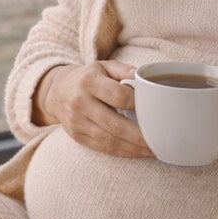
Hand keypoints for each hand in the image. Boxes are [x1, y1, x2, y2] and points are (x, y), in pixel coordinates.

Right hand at [36, 62, 152, 157]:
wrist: (57, 91)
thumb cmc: (89, 77)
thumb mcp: (104, 66)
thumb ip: (126, 71)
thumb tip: (148, 82)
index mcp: (89, 81)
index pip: (119, 96)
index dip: (138, 105)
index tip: (155, 111)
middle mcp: (80, 102)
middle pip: (115, 124)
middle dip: (140, 136)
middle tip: (160, 140)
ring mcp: (76, 122)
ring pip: (109, 140)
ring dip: (134, 148)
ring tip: (153, 150)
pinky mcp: (77, 136)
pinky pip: (102, 148)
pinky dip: (122, 152)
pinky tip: (137, 152)